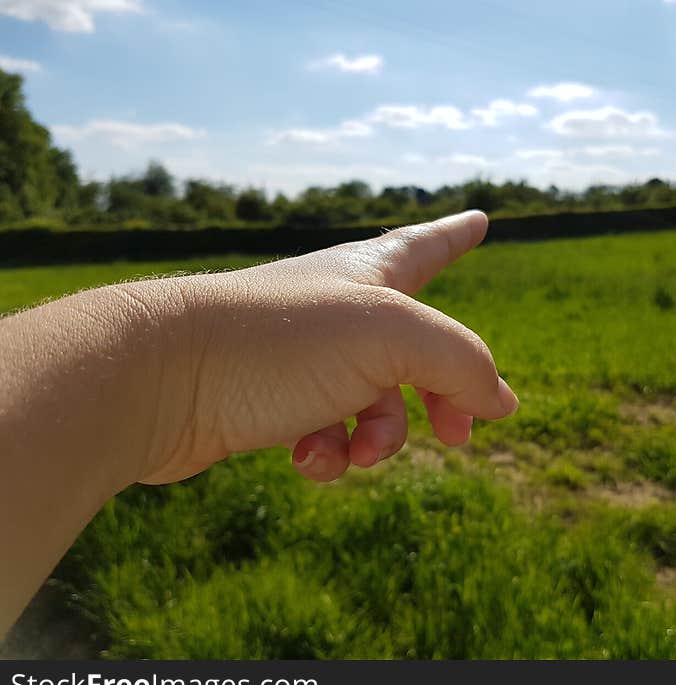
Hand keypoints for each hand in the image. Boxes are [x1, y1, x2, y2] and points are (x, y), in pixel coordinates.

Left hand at [131, 210, 517, 483]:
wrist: (160, 378)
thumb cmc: (276, 341)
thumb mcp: (392, 339)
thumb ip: (461, 364)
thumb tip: (501, 401)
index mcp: (370, 276)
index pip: (427, 247)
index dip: (457, 236)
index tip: (479, 221)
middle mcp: (340, 311)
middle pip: (418, 353)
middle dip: (443, 396)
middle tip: (460, 431)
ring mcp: (306, 360)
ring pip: (377, 407)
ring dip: (381, 439)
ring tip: (359, 451)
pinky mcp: (273, 405)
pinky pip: (328, 437)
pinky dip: (330, 455)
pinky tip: (307, 459)